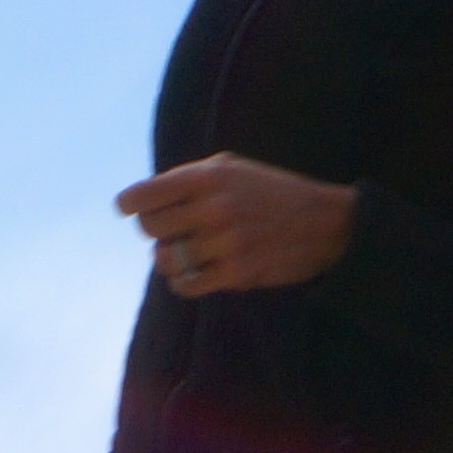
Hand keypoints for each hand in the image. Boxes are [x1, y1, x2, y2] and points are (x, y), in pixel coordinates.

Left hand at [119, 154, 355, 297]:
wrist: (325, 222)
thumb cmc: (272, 192)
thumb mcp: (233, 168)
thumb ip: (190, 179)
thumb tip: (145, 199)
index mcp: (209, 176)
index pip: (146, 194)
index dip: (128, 204)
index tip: (127, 209)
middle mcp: (214, 207)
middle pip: (151, 227)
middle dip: (155, 230)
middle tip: (168, 230)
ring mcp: (225, 242)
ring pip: (165, 258)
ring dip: (168, 257)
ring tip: (183, 252)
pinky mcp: (236, 273)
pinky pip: (186, 285)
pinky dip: (182, 281)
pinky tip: (192, 273)